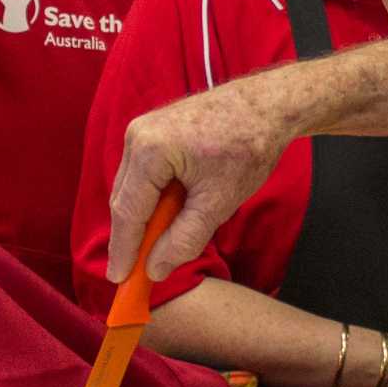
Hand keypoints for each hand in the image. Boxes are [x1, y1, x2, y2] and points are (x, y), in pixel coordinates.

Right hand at [107, 75, 302, 283]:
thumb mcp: (218, 202)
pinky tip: (166, 218)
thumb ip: (184, 240)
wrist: (267, 106)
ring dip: (143, 219)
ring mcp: (142, 129)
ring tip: (155, 249)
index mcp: (149, 150)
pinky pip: (142, 174)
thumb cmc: (248, 147)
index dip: (123, 250)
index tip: (120, 280)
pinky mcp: (152, 131)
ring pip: (132, 188)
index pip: (129, 211)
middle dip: (131, 237)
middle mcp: (137, 135)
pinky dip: (151, 199)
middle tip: (135, 274)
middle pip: (125, 199)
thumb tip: (155, 268)